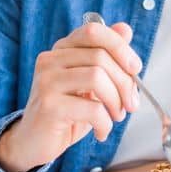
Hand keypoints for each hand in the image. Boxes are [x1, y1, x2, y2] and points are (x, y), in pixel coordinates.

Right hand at [0, 21, 141, 171]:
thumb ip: (107, 56)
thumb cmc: (67, 112)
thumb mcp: (90, 83)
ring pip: (97, 77)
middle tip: (131, 104)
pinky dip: (105, 122)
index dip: (120, 47)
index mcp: (61, 49)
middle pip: (100, 56)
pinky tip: (101, 132)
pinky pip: (92, 108)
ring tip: (116, 116)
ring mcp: (47, 82)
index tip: (136, 69)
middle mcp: (50, 60)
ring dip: (116, 101)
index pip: (93, 31)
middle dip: (125, 82)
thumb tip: (125, 29)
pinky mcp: (49, 106)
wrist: (34, 142)